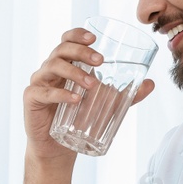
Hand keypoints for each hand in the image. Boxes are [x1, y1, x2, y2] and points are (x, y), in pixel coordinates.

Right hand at [23, 27, 154, 162]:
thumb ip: (126, 94)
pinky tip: (75, 99)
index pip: (67, 40)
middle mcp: (49, 69)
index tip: (94, 38)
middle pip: (61, 50)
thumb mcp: (106, 105)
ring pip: (53, 66)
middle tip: (100, 61)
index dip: (77, 35)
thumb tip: (150, 84)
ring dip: (74, 72)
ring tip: (92, 84)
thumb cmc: (79, 120)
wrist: (58, 149)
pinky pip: (44, 92)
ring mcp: (39, 83)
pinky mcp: (32, 99)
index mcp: (65, 64)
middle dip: (81, 52)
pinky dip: (61, 94)